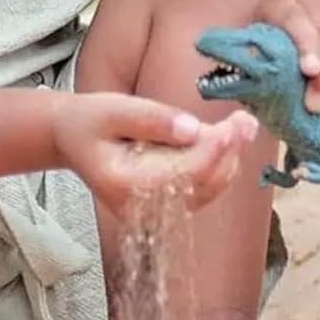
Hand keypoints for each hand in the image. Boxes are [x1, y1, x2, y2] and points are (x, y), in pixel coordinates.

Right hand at [51, 92, 259, 215]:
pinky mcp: (168, 203)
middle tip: (245, 120)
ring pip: (208, 188)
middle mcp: (143, 208)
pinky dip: (218, 163)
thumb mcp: (112, 109)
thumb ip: (151, 119)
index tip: (234, 126)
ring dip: (227, 157)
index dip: (212, 151)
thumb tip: (194, 130)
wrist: (73, 138)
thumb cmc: (89, 121)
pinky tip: (221, 137)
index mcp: (124, 187)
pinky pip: (204, 187)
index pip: (181, 175)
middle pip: (201, 184)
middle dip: (228, 152)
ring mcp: (157, 210)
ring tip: (237, 124)